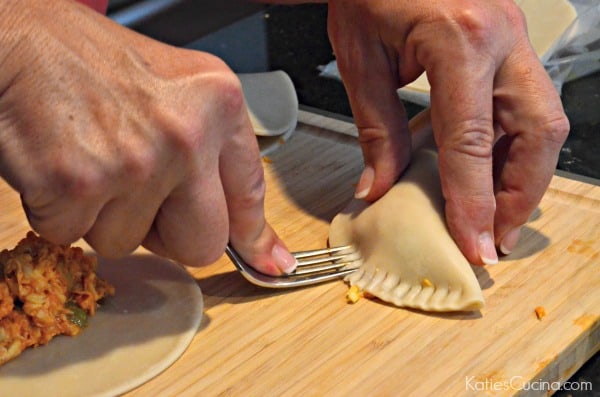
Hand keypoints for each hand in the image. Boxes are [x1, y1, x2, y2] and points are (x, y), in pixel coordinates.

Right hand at [0, 0, 295, 274]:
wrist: (16, 39)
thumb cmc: (87, 60)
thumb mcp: (174, 90)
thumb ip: (210, 156)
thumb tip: (242, 232)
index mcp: (217, 103)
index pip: (249, 192)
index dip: (256, 237)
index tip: (270, 262)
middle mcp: (186, 134)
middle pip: (200, 244)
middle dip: (167, 234)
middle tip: (138, 195)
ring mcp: (135, 163)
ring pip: (128, 244)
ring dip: (104, 216)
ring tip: (91, 159)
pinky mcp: (79, 185)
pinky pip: (74, 237)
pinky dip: (60, 212)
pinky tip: (61, 165)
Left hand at [327, 0, 568, 264]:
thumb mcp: (360, 61)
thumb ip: (376, 130)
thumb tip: (379, 186)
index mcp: (460, 39)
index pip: (472, 141)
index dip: (475, 201)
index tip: (475, 243)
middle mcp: (500, 37)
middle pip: (538, 131)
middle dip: (522, 192)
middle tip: (497, 234)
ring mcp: (511, 37)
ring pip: (542, 118)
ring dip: (523, 172)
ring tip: (494, 212)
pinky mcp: (508, 41)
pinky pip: (523, 102)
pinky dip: (510, 144)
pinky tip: (488, 169)